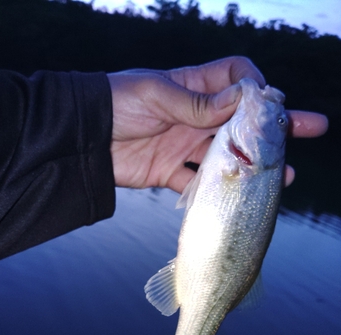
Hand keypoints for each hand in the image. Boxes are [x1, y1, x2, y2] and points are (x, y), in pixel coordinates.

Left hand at [108, 56, 327, 192]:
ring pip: (227, 157)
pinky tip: (239, 200)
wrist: (81, 139)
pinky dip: (215, 193)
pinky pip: (197, 184)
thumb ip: (197, 102)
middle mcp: (193, 116)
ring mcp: (183, 145)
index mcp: (191, 87)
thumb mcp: (156, 94)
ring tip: (283, 179)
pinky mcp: (169, 172)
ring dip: (253, 168)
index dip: (256, 86)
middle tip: (310, 128)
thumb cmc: (116, 102)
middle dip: (275, 126)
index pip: (236, 78)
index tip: (271, 101)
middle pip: (241, 121)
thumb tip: (245, 98)